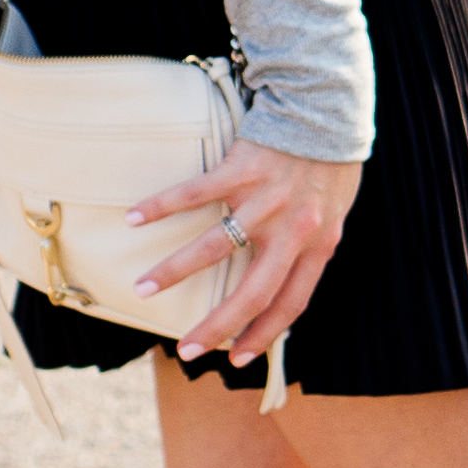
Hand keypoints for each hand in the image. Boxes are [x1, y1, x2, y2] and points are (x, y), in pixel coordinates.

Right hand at [133, 136, 363, 362]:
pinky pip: (195, 193)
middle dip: (215, 325)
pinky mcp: (241, 169)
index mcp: (319, 245)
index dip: (264, 334)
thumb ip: (310, 245)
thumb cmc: (331, 163)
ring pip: (214, 247)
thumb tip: (283, 278)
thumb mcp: (333, 214)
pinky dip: (162, 207)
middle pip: (252, 292)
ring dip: (174, 272)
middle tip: (185, 350)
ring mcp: (265, 200)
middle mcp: (292, 230)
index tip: (235, 358)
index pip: (291, 303)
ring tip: (143, 288)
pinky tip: (134, 218)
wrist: (328, 109)